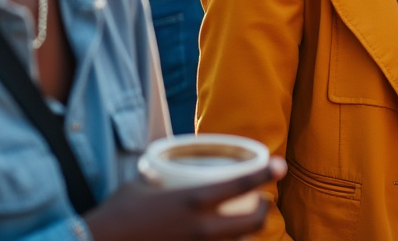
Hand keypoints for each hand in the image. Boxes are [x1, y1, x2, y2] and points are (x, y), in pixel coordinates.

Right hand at [85, 157, 286, 240]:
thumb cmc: (116, 214)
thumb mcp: (142, 185)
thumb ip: (164, 176)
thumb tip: (170, 164)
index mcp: (191, 200)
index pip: (239, 184)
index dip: (265, 174)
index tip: (281, 166)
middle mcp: (199, 228)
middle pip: (252, 223)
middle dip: (262, 212)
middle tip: (262, 203)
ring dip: (247, 237)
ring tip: (245, 228)